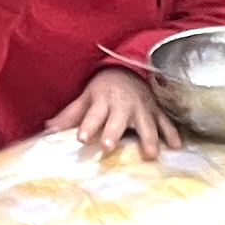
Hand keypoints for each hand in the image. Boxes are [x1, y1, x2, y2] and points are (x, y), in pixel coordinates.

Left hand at [53, 63, 177, 160]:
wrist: (129, 70)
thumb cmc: (104, 89)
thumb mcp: (86, 98)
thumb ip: (70, 115)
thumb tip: (47, 129)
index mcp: (102, 101)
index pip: (93, 115)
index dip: (88, 126)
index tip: (82, 138)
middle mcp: (122, 105)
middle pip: (118, 121)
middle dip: (113, 132)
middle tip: (108, 146)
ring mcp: (142, 108)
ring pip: (146, 124)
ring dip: (149, 138)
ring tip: (151, 155)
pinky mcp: (157, 111)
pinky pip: (166, 123)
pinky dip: (172, 134)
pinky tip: (176, 147)